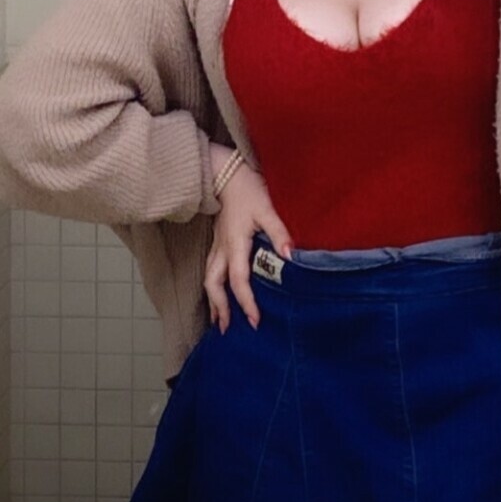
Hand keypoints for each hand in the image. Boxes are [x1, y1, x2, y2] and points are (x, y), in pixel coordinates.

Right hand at [204, 157, 293, 334]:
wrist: (226, 172)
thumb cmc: (248, 190)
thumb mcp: (267, 209)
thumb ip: (279, 233)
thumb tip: (290, 256)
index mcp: (235, 244)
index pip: (239, 280)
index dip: (246, 302)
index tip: (256, 321)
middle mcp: (222, 249)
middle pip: (214, 285)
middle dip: (220, 308)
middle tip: (228, 329)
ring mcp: (217, 245)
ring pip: (209, 279)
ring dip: (213, 300)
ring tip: (219, 320)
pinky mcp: (217, 241)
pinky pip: (210, 270)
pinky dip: (213, 286)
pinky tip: (218, 293)